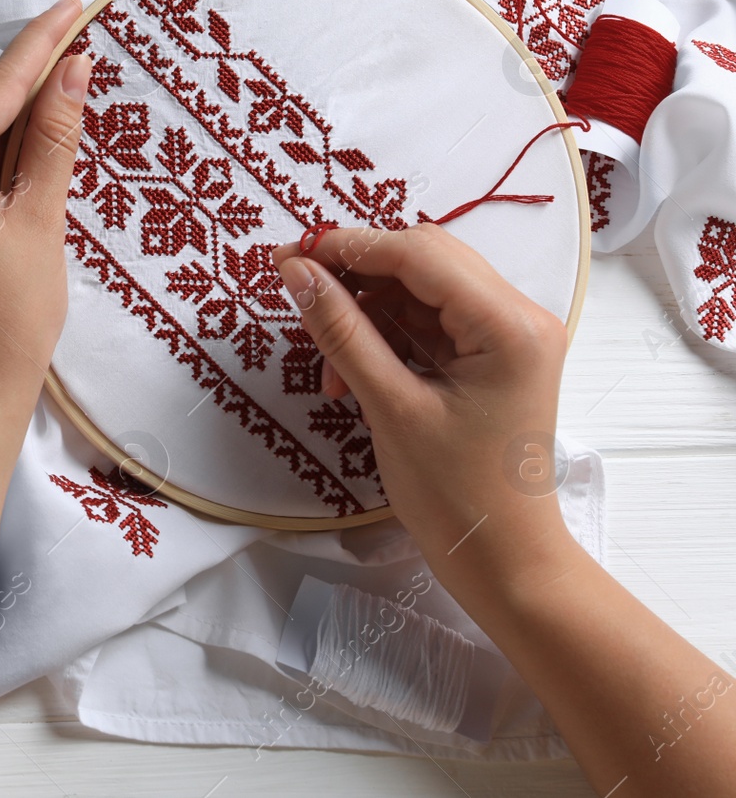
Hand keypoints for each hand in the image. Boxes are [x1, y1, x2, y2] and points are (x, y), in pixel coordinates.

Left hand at [0, 0, 90, 405]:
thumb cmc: (4, 321)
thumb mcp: (40, 221)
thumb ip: (53, 140)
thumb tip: (71, 70)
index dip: (40, 44)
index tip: (73, 3)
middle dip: (31, 76)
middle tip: (81, 31)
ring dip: (17, 115)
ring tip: (71, 77)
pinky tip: (36, 135)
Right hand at [273, 224, 579, 587]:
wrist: (504, 561)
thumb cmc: (456, 495)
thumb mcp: (390, 406)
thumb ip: (341, 331)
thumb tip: (295, 271)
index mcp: (509, 325)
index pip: (419, 254)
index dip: (349, 246)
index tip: (288, 255)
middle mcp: (519, 317)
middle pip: (424, 259)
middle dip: (357, 273)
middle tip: (298, 293)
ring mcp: (508, 336)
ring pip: (421, 288)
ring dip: (366, 311)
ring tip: (330, 366)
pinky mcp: (491, 357)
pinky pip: (429, 321)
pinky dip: (385, 335)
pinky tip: (352, 372)